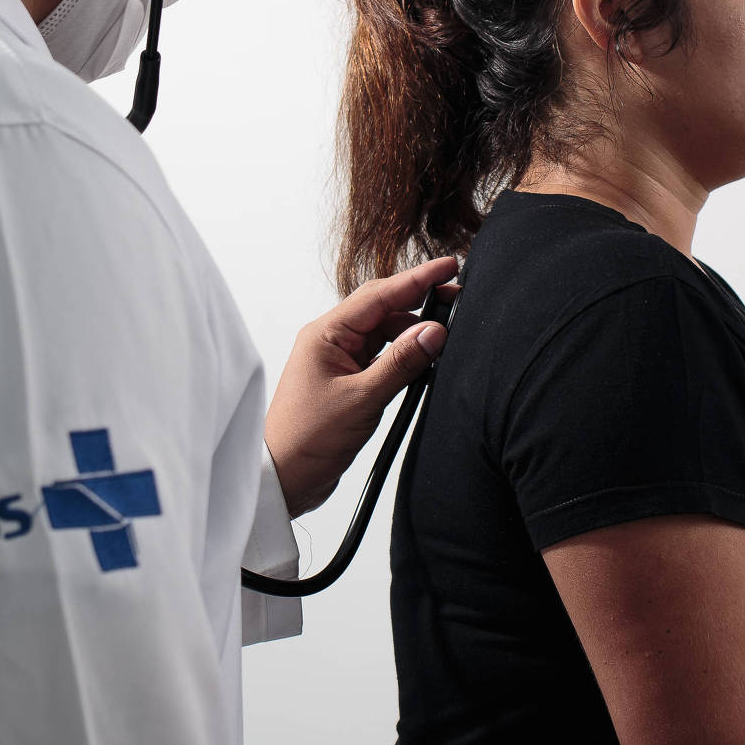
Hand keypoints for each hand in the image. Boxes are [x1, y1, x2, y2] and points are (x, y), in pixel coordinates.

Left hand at [265, 256, 458, 515]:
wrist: (285, 478)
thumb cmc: (306, 440)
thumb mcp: (361, 400)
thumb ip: (401, 363)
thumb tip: (433, 331)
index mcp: (326, 334)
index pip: (379, 295)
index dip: (417, 279)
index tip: (449, 266)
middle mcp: (332, 341)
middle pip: (384, 308)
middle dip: (421, 300)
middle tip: (459, 296)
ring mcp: (340, 361)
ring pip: (386, 333)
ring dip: (414, 332)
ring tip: (447, 335)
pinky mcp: (349, 381)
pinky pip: (383, 357)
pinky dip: (406, 356)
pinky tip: (426, 361)